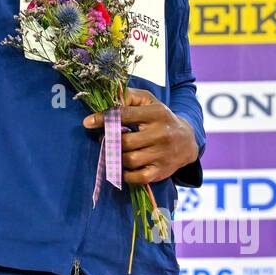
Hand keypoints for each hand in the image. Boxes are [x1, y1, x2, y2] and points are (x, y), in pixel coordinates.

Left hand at [82, 88, 199, 185]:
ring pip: (129, 160)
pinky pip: (138, 177)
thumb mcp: (149, 101)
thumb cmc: (161, 117)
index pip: (125, 115)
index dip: (104, 119)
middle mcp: (162, 134)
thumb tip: (108, 99)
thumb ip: (129, 96)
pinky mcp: (162, 171)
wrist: (188, 141)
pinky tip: (123, 167)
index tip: (87, 122)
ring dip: (117, 157)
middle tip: (105, 139)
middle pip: (125, 141)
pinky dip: (125, 174)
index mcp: (157, 113)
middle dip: (110, 141)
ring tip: (115, 151)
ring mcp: (162, 154)